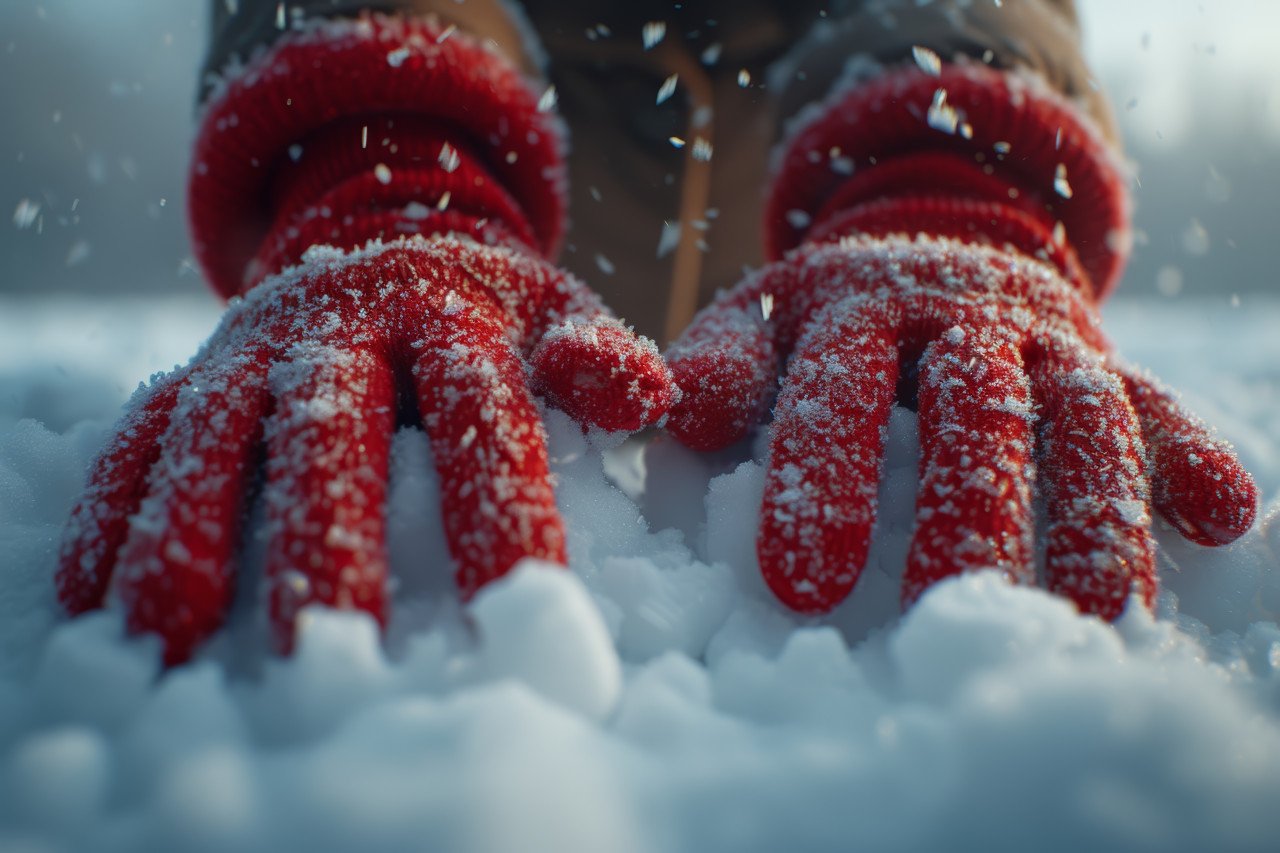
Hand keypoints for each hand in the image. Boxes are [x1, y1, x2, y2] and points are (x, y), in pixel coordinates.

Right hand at [55, 15, 671, 663]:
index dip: (502, 511)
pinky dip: (114, 507)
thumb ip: (597, 360)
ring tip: (170, 633)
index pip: (483, 416)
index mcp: (452, 314)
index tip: (524, 613)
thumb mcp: (555, 316)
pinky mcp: (194, 366)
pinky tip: (91, 597)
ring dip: (187, 528)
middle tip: (335, 646)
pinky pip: (142, 433)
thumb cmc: (488, 314)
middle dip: (329, 536)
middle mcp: (344, 321)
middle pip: (333, 429)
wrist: (385, 234)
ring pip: (216, 433)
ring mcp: (256, 342)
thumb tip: (647, 394)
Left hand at [666, 63, 1255, 619]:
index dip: (820, 481)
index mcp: (858, 307)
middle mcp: (960, 316)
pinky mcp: (1102, 357)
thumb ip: (722, 364)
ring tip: (1093, 616)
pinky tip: (1221, 520)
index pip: (837, 392)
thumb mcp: (760, 320)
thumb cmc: (825, 317)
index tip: (801, 586)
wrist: (933, 234)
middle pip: (973, 409)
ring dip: (1095, 510)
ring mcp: (1042, 335)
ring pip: (1080, 416)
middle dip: (967, 508)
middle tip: (949, 608)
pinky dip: (1189, 452)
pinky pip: (1155, 399)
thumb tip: (682, 411)